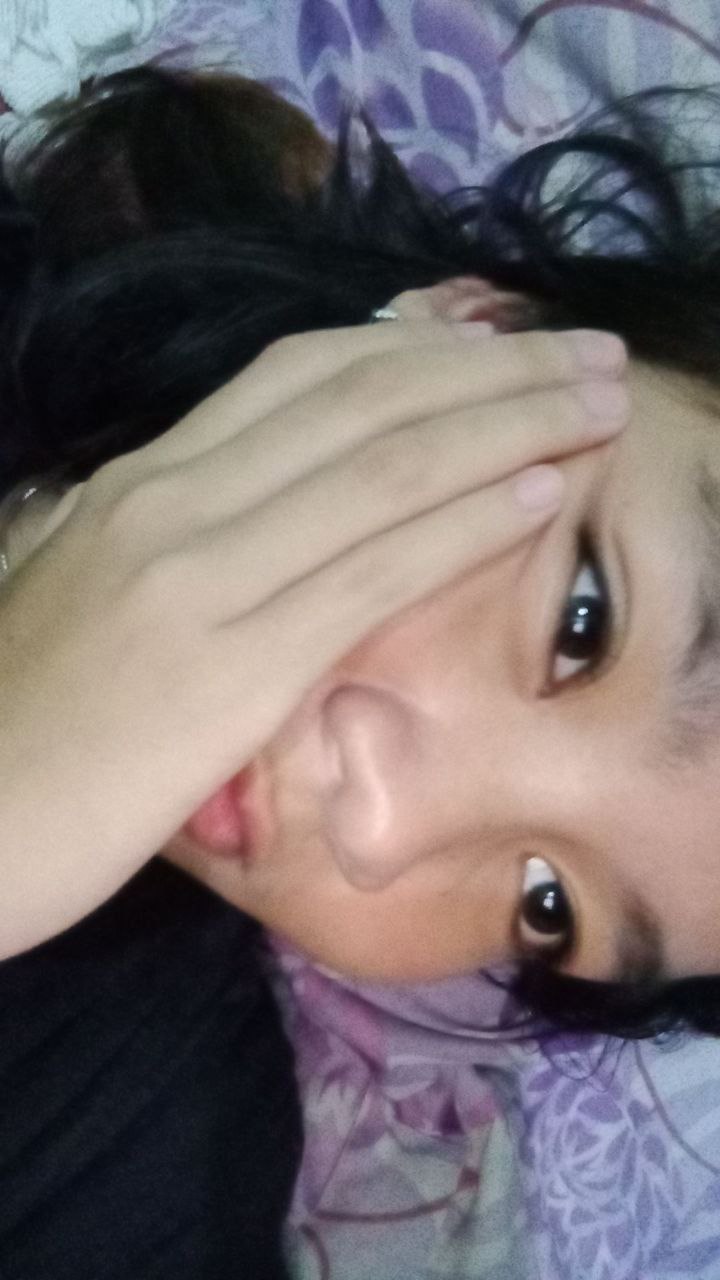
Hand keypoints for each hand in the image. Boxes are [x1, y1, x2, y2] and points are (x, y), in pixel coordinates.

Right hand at [0, 319, 626, 955]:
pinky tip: (537, 495)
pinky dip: (464, 526)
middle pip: (360, 400)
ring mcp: (199, 581)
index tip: (501, 342)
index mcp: (138, 482)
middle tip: (587, 353)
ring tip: (599, 403)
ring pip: (381, 471)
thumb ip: (162, 532)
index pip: (298, 376)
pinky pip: (370, 575)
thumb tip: (247, 502)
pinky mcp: (230, 672)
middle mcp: (171, 505)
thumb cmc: (18, 716)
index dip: (419, 348)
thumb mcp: (82, 584)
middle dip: (492, 369)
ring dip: (509, 426)